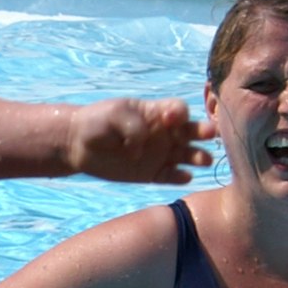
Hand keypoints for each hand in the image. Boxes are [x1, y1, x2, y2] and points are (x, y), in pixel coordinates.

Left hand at [65, 97, 214, 183]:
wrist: (77, 144)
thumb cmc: (96, 122)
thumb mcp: (114, 114)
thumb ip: (134, 125)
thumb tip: (143, 148)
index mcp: (155, 113)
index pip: (179, 110)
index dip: (180, 113)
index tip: (171, 119)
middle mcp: (163, 133)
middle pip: (191, 132)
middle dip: (203, 132)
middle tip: (210, 134)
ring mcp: (160, 154)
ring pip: (187, 155)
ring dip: (198, 156)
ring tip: (204, 160)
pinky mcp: (152, 174)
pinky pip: (172, 176)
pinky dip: (181, 177)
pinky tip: (185, 176)